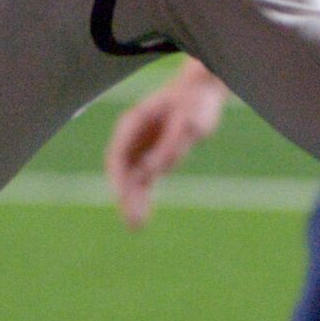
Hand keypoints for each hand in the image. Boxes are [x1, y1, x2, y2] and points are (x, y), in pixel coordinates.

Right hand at [104, 61, 228, 226]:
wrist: (202, 92)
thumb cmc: (195, 103)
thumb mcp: (188, 122)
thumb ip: (170, 145)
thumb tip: (153, 171)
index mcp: (133, 123)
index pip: (117, 155)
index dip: (118, 177)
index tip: (122, 196)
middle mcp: (132, 137)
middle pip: (122, 171)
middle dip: (125, 197)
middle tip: (132, 222)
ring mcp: (140, 147)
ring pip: (131, 179)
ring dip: (132, 202)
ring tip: (135, 227)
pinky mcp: (152, 157)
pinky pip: (143, 181)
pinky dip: (141, 198)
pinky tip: (140, 218)